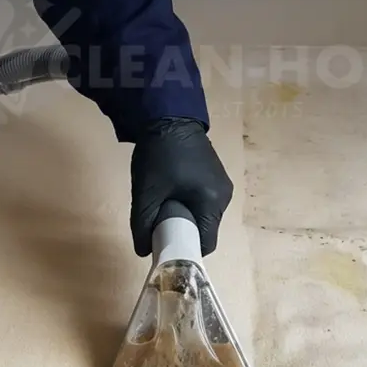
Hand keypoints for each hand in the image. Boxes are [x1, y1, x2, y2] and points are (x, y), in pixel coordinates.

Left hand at [130, 118, 233, 256]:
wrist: (168, 115)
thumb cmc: (159, 155)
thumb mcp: (146, 193)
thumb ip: (143, 225)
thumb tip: (143, 251)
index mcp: (212, 203)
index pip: (205, 243)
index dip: (185, 249)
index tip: (167, 247)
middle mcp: (224, 196)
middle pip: (205, 229)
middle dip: (183, 232)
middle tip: (160, 225)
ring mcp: (222, 184)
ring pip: (204, 215)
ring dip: (186, 217)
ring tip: (165, 206)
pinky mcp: (216, 174)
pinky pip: (205, 200)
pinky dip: (190, 203)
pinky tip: (173, 193)